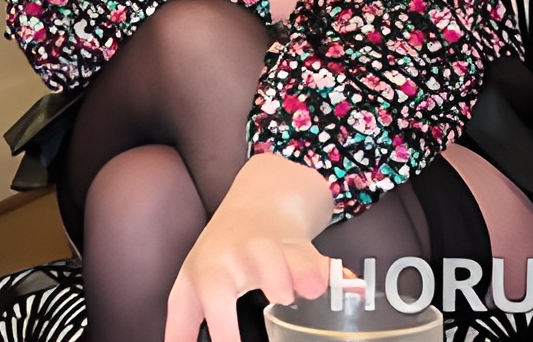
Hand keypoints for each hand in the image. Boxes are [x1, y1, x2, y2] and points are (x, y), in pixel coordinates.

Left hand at [164, 154, 333, 341]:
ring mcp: (277, 248)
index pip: (213, 302)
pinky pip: (325, 262)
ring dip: (304, 272)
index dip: (224, 332)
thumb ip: (182, 324)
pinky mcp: (305, 248)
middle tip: (282, 295)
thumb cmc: (220, 256)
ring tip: (311, 288)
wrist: (258, 203)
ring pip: (293, 256)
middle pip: (253, 263)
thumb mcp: (190, 285)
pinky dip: (336, 276)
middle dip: (270, 276)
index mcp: (211, 270)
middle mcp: (244, 255)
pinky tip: (350, 288)